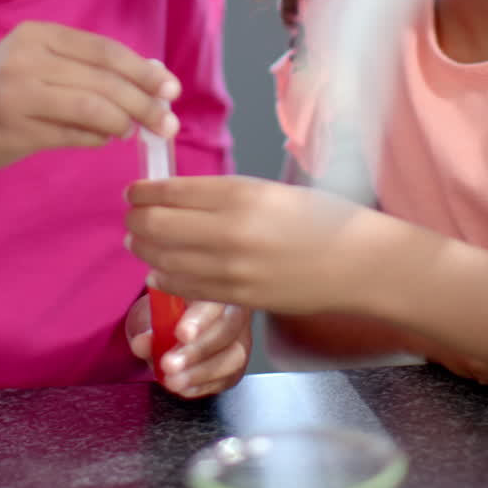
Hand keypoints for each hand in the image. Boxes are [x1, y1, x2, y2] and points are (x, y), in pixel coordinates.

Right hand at [0, 22, 180, 178]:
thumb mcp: (33, 64)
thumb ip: (83, 69)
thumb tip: (148, 79)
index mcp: (38, 35)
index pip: (105, 50)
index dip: (143, 70)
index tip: (171, 88)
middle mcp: (28, 57)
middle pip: (105, 79)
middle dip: (144, 102)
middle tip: (168, 122)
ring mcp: (19, 91)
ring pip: (93, 106)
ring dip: (124, 122)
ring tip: (138, 132)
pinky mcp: (15, 127)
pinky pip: (72, 133)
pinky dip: (96, 138)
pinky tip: (104, 139)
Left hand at [125, 175, 370, 314]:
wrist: (356, 262)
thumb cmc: (317, 218)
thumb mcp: (266, 190)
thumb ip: (220, 194)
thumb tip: (173, 197)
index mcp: (240, 193)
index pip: (170, 191)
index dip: (143, 191)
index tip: (134, 191)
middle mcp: (231, 230)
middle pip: (157, 225)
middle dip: (135, 220)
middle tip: (131, 215)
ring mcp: (232, 269)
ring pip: (163, 259)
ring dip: (143, 249)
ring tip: (138, 240)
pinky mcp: (237, 298)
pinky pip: (185, 287)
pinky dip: (164, 276)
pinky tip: (158, 269)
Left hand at [125, 294, 250, 397]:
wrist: (173, 328)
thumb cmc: (167, 312)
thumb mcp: (151, 313)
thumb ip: (147, 326)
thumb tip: (143, 343)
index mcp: (214, 287)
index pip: (214, 298)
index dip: (199, 318)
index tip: (180, 333)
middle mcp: (234, 310)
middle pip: (227, 330)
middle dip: (197, 350)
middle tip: (169, 363)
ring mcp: (240, 339)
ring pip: (233, 357)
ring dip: (199, 373)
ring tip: (172, 380)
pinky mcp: (236, 367)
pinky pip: (227, 378)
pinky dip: (202, 386)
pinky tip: (183, 387)